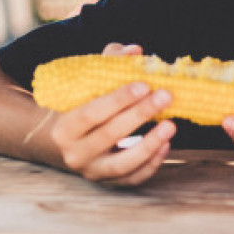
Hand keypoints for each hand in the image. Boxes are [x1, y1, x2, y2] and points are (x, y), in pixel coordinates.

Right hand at [49, 43, 175, 185]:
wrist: (63, 143)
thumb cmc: (81, 106)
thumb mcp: (86, 85)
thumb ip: (109, 63)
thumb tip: (135, 51)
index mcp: (64, 127)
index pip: (90, 113)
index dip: (118, 99)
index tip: (144, 84)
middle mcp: (74, 153)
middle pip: (109, 135)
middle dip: (140, 114)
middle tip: (166, 95)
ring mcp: (92, 171)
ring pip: (122, 164)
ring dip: (149, 145)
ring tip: (171, 125)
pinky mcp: (108, 183)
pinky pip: (132, 178)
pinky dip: (151, 164)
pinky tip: (166, 144)